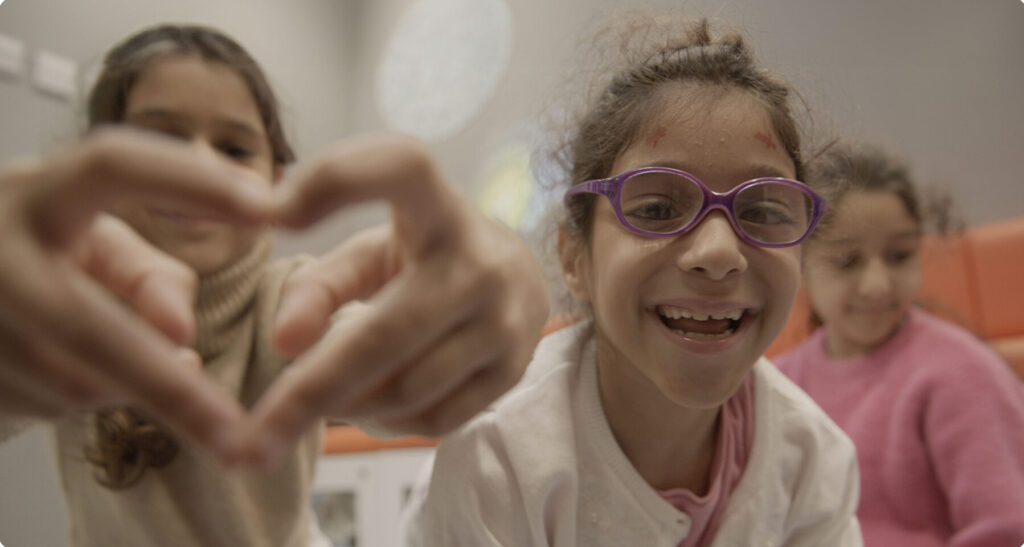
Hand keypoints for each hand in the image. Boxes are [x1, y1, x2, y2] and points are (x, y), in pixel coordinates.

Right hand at [0, 129, 273, 459]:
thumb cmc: (46, 257)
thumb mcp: (97, 247)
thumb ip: (151, 275)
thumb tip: (179, 334)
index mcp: (34, 195)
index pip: (112, 166)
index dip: (191, 183)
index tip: (265, 208)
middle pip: (88, 326)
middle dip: (170, 390)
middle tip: (236, 433)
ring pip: (76, 381)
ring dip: (130, 385)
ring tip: (142, 362)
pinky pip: (53, 405)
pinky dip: (94, 398)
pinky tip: (89, 371)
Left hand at [243, 134, 548, 466]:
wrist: (520, 279)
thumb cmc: (423, 256)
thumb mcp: (369, 253)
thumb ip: (318, 286)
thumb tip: (284, 344)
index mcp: (441, 209)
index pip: (403, 167)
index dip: (338, 179)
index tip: (276, 216)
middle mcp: (481, 263)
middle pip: (384, 334)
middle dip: (310, 392)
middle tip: (250, 441)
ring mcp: (506, 320)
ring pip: (404, 389)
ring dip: (348, 404)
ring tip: (323, 395)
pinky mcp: (515, 370)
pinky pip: (434, 418)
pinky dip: (387, 422)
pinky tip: (370, 405)